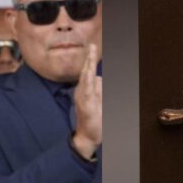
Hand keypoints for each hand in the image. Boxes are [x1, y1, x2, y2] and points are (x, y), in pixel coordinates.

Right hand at [72, 44, 101, 159]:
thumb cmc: (94, 119)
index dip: (90, 59)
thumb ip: (99, 89)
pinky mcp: (86, 106)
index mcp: (86, 89)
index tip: (92, 47)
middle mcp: (83, 92)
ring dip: (88, 68)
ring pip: (85, 79)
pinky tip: (88, 74)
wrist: (88, 136)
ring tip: (90, 56)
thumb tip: (99, 78)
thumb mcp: (99, 101)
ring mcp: (83, 98)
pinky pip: (86, 92)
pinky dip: (87, 83)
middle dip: (89, 59)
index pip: (88, 71)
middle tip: (92, 46)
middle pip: (86, 71)